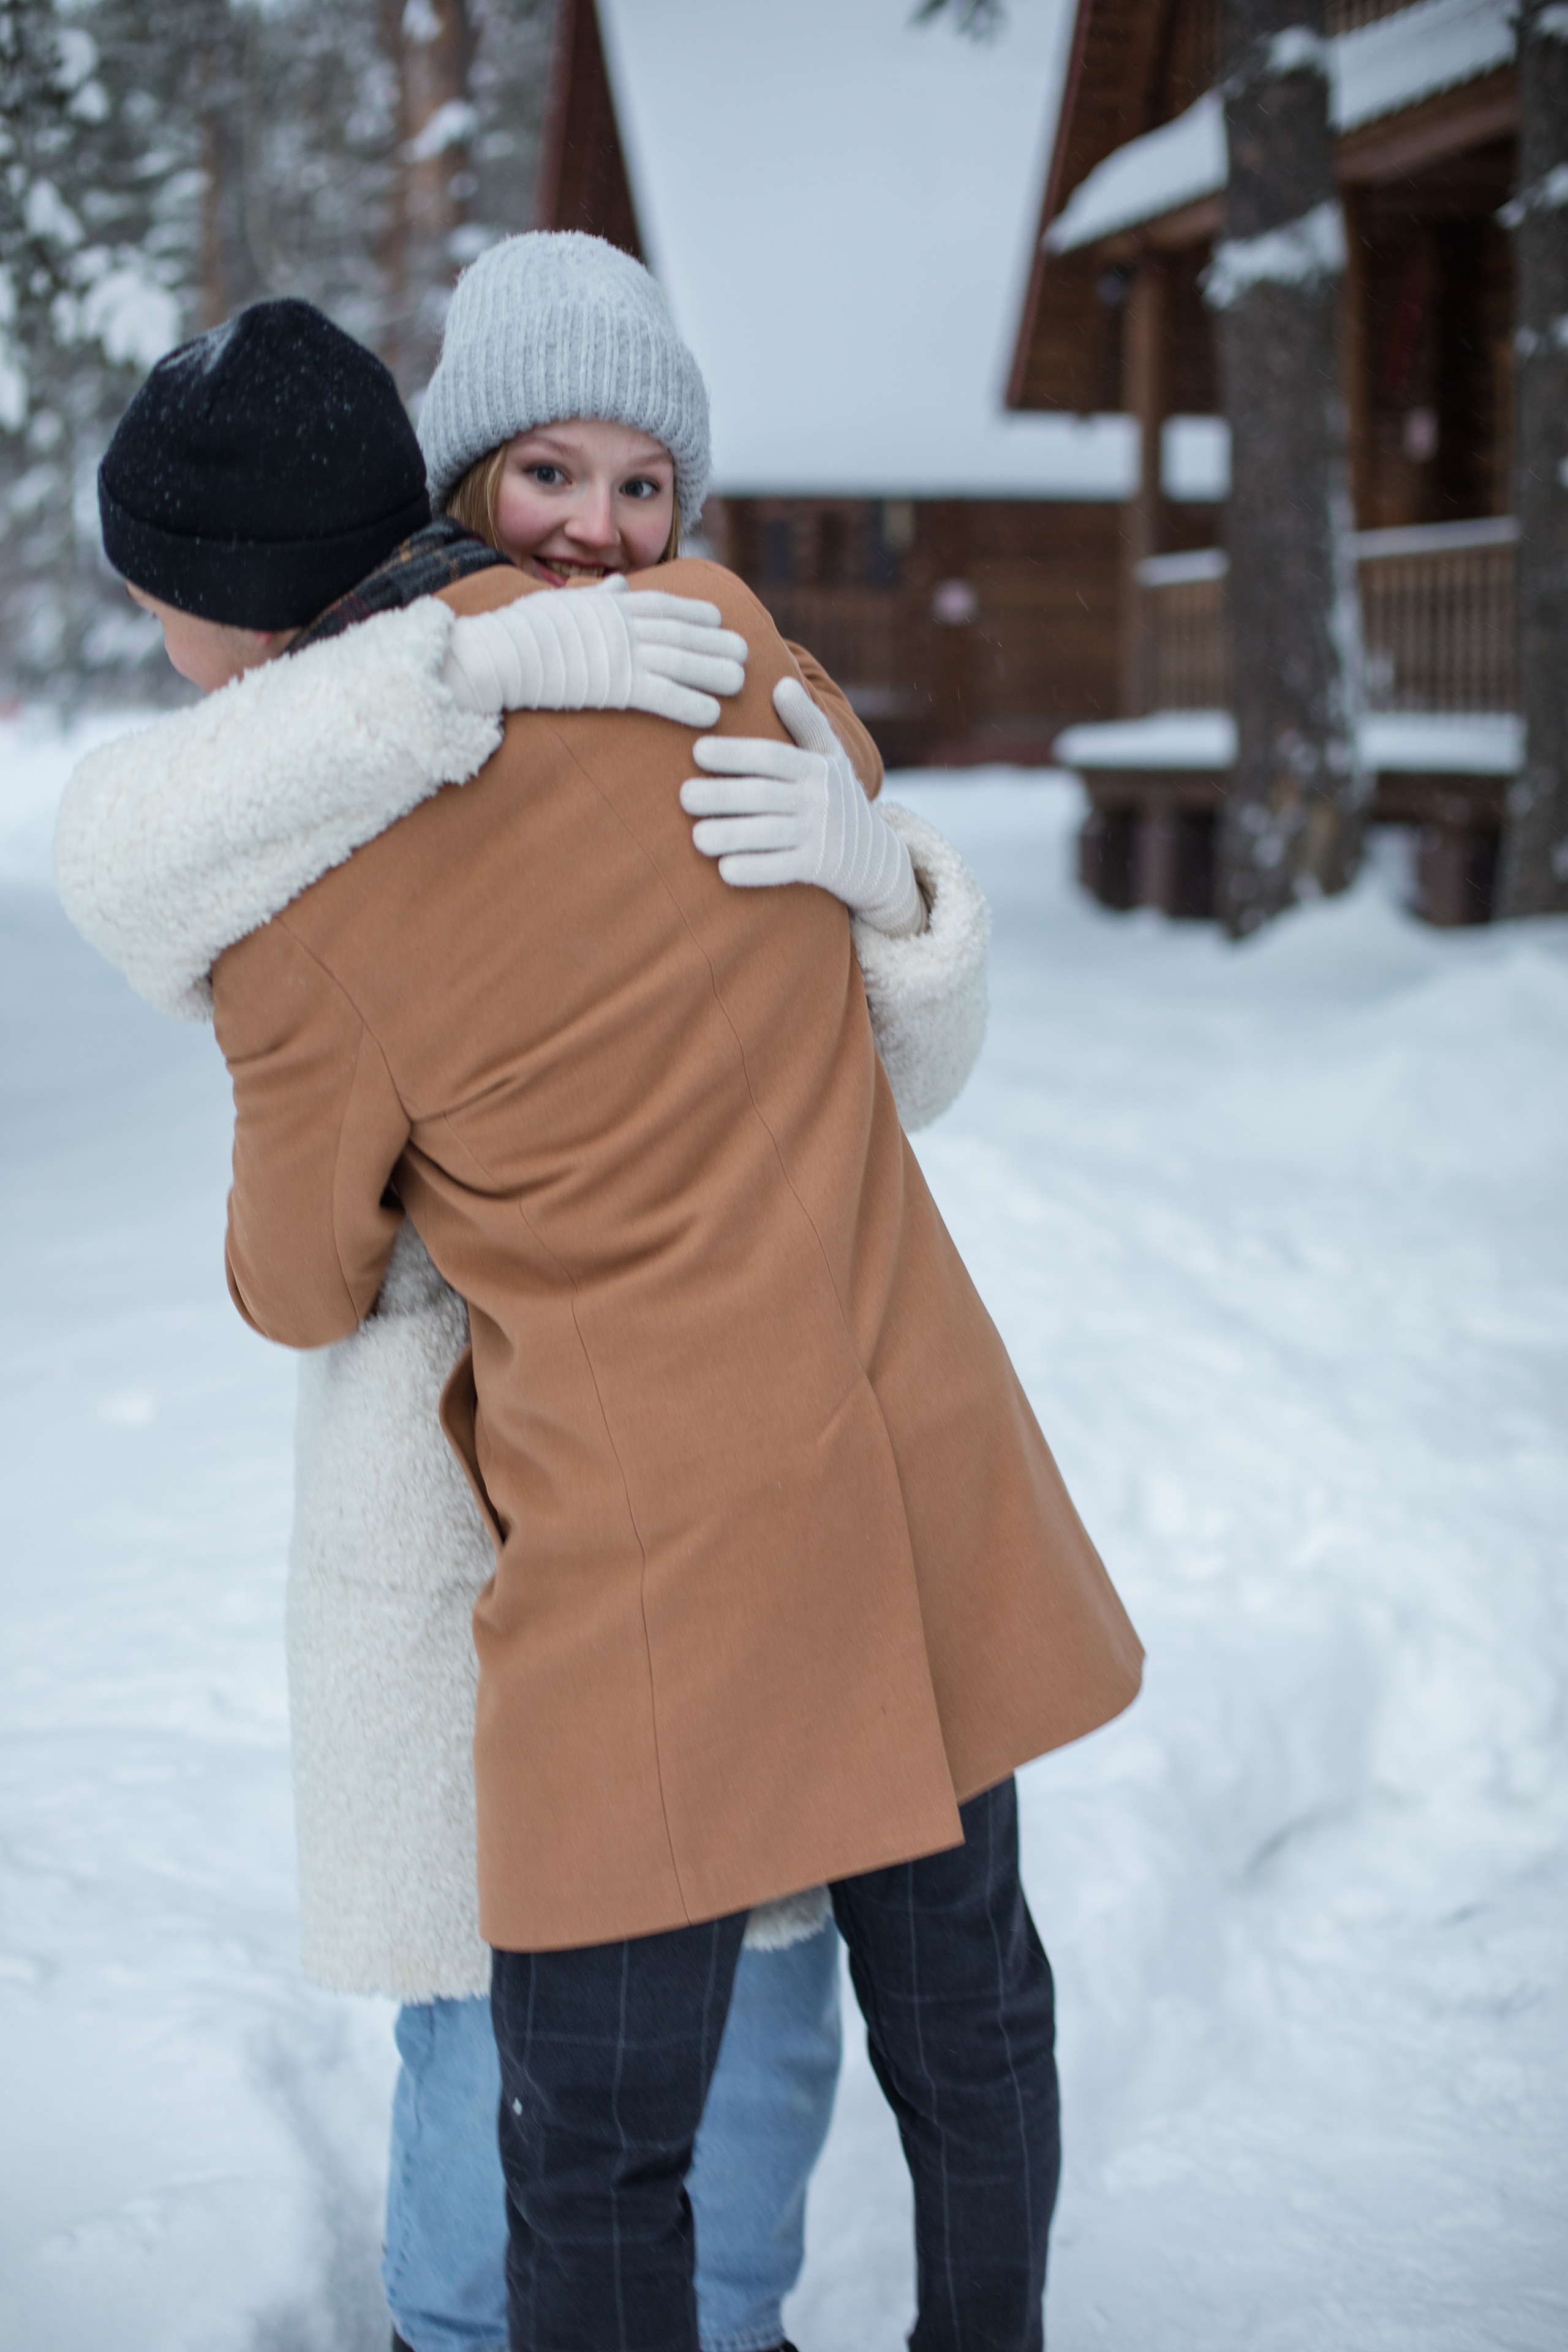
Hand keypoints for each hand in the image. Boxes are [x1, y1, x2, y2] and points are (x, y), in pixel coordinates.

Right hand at [444, 576, 747, 728]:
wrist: (496, 652)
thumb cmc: (518, 630)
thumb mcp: (560, 602)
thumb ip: (596, 596)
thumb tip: (616, 584)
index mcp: (610, 606)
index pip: (662, 605)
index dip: (694, 611)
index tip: (718, 617)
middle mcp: (622, 625)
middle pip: (680, 632)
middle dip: (715, 641)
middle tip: (745, 650)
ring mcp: (620, 653)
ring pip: (680, 661)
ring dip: (713, 671)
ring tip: (740, 682)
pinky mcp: (614, 685)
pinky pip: (660, 695)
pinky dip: (688, 704)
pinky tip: (711, 715)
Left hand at [680, 676, 924, 934]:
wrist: (875, 854)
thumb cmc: (838, 797)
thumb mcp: (829, 755)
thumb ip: (805, 722)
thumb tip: (781, 684)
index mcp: (814, 767)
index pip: (771, 757)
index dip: (735, 753)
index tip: (698, 751)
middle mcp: (817, 799)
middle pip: (763, 795)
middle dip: (722, 796)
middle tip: (684, 797)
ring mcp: (818, 835)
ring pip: (770, 833)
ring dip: (733, 835)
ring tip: (697, 838)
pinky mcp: (817, 868)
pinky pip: (782, 869)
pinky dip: (755, 871)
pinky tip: (725, 871)